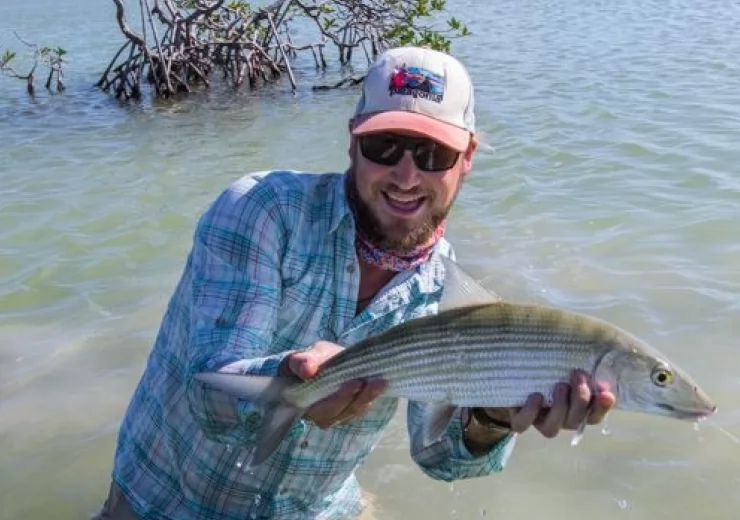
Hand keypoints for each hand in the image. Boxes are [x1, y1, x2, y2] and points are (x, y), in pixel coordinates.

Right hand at [280, 340, 387, 428]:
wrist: (319, 364)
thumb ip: (302, 361)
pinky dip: (372, 398)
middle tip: (375, 382)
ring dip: (369, 398)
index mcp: (306, 405)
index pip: (323, 408)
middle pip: (342, 412)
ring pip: (354, 411)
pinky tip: (381, 386)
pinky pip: (361, 408)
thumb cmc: (309, 362)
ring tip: (381, 382)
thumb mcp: (303, 357)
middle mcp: (321, 416)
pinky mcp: (350, 410)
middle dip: (359, 398)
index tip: (355, 383)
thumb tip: (307, 370)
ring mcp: (336, 415)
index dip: (340, 398)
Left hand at [481, 370, 615, 438]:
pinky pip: (523, 424)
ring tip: (560, 385)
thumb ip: (579, 362)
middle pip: (575, 421)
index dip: (602, 407)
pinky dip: (531, 411)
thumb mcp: (562, 363)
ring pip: (552, 428)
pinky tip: (536, 396)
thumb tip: (598, 346)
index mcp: (575, 409)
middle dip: (580, 399)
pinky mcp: (518, 419)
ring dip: (560, 407)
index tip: (607, 393)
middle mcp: (559, 419)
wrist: (511, 376)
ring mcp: (538, 421)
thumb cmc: (545, 367)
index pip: (594, 415)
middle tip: (578, 375)